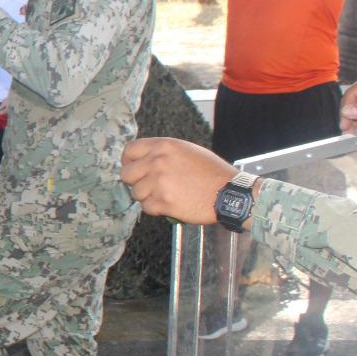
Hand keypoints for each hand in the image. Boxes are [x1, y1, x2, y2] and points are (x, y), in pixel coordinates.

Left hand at [119, 137, 237, 224]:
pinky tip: (170, 205)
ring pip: (136, 193)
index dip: (128, 161)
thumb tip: (142, 160)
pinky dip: (156, 209)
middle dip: (135, 182)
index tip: (133, 169)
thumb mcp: (187, 151)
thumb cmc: (211, 172)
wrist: (229, 192)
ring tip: (165, 196)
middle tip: (148, 186)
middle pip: (126, 174)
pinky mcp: (164, 202)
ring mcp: (160, 182)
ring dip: (147, 197)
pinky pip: (147, 207)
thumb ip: (162, 153)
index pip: (130, 150)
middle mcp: (158, 162)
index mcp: (164, 146)